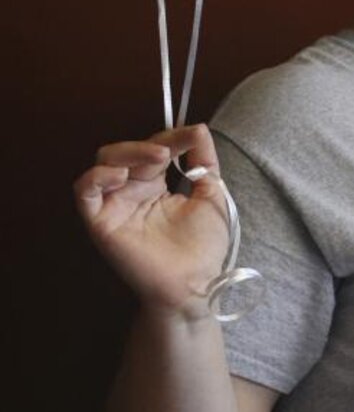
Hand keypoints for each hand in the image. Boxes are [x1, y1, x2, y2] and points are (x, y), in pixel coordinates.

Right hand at [75, 124, 228, 318]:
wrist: (196, 283)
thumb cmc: (203, 246)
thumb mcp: (211, 195)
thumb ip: (204, 161)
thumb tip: (199, 129)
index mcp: (155, 185)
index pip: (154, 149)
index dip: (172, 137)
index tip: (194, 135)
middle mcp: (131, 192)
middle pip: (124, 152)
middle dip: (148, 144)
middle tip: (168, 151)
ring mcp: (114, 206)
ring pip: (103, 164)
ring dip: (126, 153)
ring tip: (155, 159)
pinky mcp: (100, 223)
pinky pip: (85, 193)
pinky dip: (97, 178)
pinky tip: (121, 176)